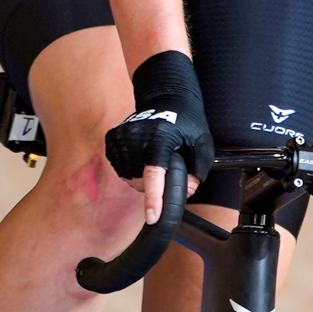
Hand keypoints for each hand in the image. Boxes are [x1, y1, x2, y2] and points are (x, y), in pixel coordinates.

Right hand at [104, 50, 211, 222]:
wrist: (166, 95)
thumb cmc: (186, 121)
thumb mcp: (201, 144)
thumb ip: (197, 171)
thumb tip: (185, 193)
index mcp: (160, 138)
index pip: (155, 172)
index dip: (155, 197)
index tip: (153, 216)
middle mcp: (137, 137)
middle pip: (141, 181)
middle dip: (154, 185)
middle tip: (167, 166)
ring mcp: (121, 137)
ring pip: (128, 177)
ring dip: (141, 178)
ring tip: (154, 158)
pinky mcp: (111, 138)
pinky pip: (119, 168)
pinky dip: (130, 169)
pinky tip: (141, 156)